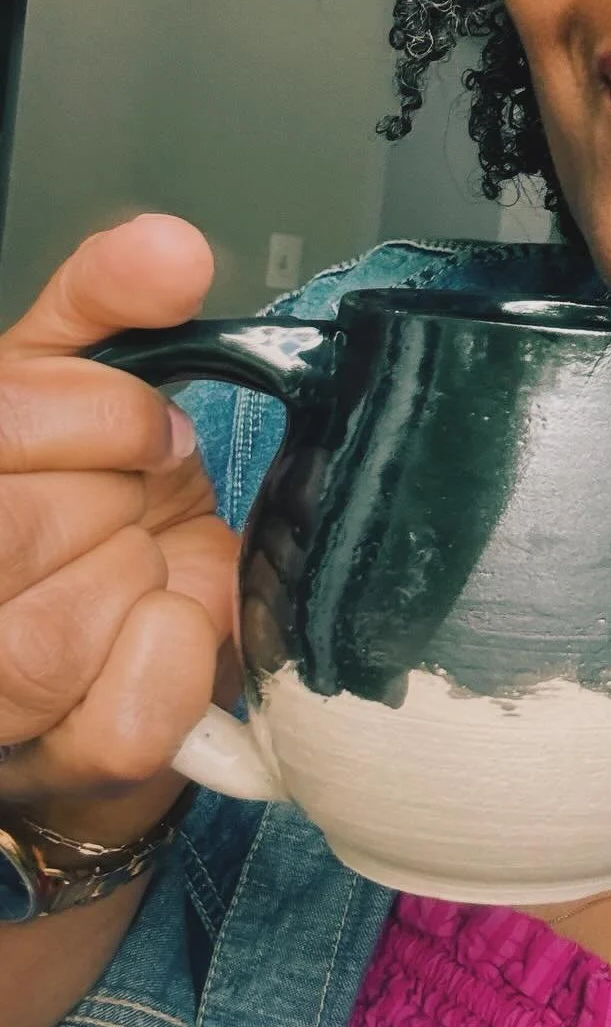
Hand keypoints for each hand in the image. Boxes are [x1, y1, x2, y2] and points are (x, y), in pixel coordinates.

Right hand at [0, 215, 239, 844]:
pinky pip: (127, 721)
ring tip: (139, 566)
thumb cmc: (69, 513)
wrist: (103, 657)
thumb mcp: (68, 388)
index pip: (3, 429)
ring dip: (139, 582)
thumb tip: (170, 249)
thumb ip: (107, 305)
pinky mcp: (56, 777)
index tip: (144, 431)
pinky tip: (165, 627)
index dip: (100, 417)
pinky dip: (177, 660)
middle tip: (139, 503)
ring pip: (52, 639)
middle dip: (116, 500)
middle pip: (17, 532)